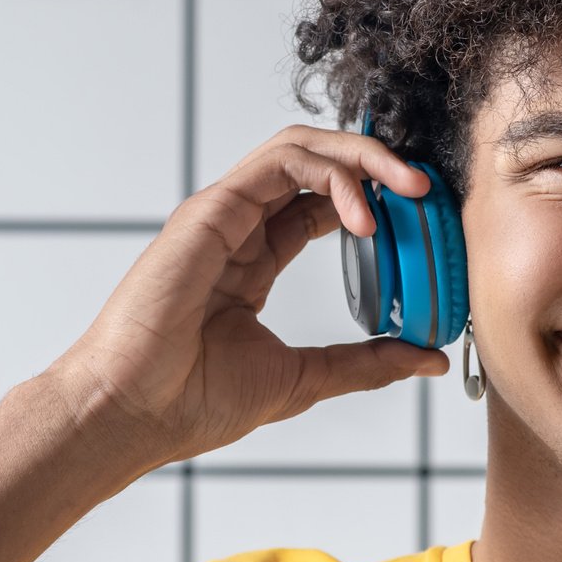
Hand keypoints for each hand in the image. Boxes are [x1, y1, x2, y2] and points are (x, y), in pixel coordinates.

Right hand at [45, 126, 451, 466]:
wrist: (133, 412)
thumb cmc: (192, 401)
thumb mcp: (304, 379)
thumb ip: (365, 363)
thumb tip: (428, 358)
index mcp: (252, 263)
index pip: (322, 206)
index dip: (376, 201)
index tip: (426, 220)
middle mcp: (237, 229)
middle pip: (316, 166)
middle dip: (378, 165)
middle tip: (428, 189)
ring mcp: (222, 214)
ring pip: (300, 148)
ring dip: (362, 156)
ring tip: (409, 187)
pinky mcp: (211, 209)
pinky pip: (280, 160)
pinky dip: (331, 172)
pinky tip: (363, 214)